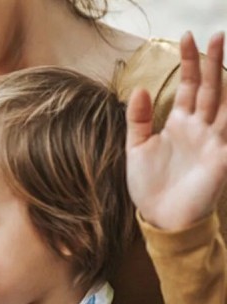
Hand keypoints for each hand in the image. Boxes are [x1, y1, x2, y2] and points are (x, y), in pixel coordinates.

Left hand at [127, 31, 226, 230]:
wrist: (159, 218)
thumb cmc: (149, 185)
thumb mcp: (137, 148)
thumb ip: (138, 119)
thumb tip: (138, 89)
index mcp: (180, 124)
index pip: (189, 86)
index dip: (190, 63)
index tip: (186, 37)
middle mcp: (201, 129)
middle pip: (211, 88)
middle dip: (212, 62)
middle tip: (215, 34)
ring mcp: (214, 143)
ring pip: (225, 105)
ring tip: (224, 55)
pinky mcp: (222, 160)